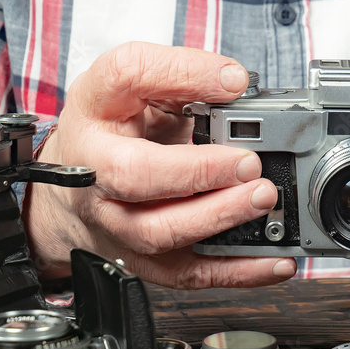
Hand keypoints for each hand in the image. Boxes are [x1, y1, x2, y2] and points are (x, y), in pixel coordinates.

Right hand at [23, 42, 296, 287]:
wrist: (75, 186)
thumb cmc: (112, 128)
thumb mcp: (137, 85)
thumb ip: (181, 74)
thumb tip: (234, 82)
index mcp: (93, 108)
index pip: (125, 76)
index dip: (180, 75)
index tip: (233, 83)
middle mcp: (93, 169)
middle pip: (134, 175)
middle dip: (198, 171)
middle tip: (250, 163)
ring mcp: (113, 222)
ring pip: (158, 233)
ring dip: (217, 219)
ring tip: (262, 200)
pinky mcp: (140, 259)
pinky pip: (186, 273)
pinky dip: (235, 270)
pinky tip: (274, 260)